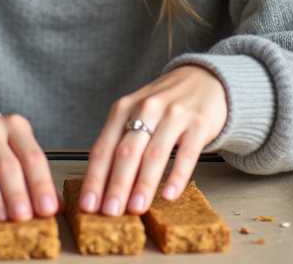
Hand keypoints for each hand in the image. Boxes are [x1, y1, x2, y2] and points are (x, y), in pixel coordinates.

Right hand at [0, 104, 57, 221]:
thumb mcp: (18, 149)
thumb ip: (35, 175)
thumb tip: (55, 206)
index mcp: (15, 125)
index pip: (33, 156)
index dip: (42, 185)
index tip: (48, 209)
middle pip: (8, 165)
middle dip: (18, 195)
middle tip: (25, 218)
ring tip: (3, 218)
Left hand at [80, 65, 227, 215]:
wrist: (204, 79)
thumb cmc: (163, 105)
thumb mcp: (136, 113)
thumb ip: (120, 141)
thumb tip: (103, 187)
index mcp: (123, 108)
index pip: (104, 148)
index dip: (95, 179)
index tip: (88, 205)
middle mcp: (146, 109)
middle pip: (127, 152)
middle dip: (116, 186)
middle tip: (110, 212)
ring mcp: (174, 115)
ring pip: (155, 154)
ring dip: (143, 185)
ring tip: (136, 209)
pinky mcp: (199, 123)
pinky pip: (186, 154)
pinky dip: (177, 176)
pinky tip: (169, 195)